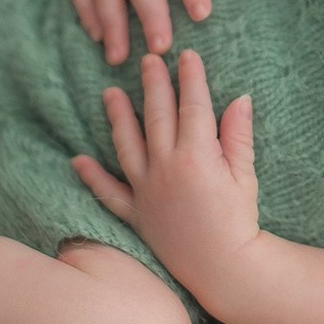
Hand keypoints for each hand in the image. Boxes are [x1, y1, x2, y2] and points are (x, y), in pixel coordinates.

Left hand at [69, 49, 260, 293]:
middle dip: (153, 84)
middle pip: (157, 116)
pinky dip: (92, 176)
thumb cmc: (239, 222)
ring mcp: (146, 190)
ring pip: (127, 145)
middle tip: (148, 60)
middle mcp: (165, 167)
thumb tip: (240, 98)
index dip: (190, 78)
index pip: (192, 105)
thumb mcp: (244, 175)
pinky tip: (78, 160)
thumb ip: (237, 135)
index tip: (187, 55)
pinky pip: (109, 192)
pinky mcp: (136, 214)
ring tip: (109, 93)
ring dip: (117, 117)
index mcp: (196, 155)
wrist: (223, 268)